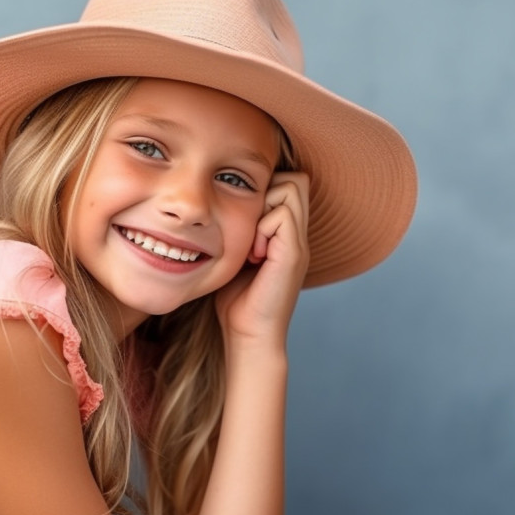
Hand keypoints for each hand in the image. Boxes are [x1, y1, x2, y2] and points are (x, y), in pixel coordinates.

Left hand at [215, 171, 308, 350]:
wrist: (248, 335)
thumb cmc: (235, 301)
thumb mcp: (234, 255)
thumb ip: (238, 230)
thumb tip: (216, 204)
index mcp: (284, 234)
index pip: (288, 181)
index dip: (265, 188)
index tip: (244, 220)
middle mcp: (296, 235)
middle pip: (295, 179)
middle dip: (267, 192)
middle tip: (249, 226)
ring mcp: (298, 243)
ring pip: (291, 188)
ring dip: (264, 208)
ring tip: (252, 243)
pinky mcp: (294, 254)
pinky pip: (282, 215)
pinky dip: (263, 228)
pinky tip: (254, 256)